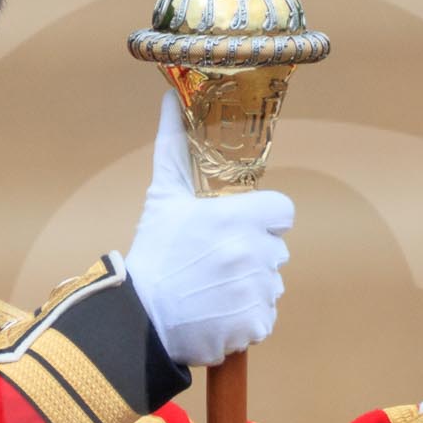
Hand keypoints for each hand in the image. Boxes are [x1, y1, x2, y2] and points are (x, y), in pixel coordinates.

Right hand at [123, 91, 293, 366]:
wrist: (138, 320)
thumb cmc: (153, 254)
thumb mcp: (163, 198)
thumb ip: (174, 147)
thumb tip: (170, 98)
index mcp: (236, 217)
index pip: (283, 212)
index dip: (264, 219)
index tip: (239, 228)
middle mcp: (252, 253)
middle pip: (276, 249)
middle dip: (253, 254)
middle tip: (214, 263)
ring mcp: (256, 291)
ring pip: (271, 284)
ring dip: (249, 288)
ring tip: (212, 290)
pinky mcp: (255, 324)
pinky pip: (264, 316)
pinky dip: (245, 318)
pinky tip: (216, 312)